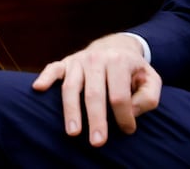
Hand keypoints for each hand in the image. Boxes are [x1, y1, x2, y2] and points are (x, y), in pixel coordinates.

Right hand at [32, 33, 160, 146]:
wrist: (115, 46)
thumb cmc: (133, 71)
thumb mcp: (151, 80)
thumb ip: (148, 97)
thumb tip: (130, 112)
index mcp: (119, 61)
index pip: (119, 95)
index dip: (124, 116)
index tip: (128, 130)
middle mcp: (97, 59)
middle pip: (95, 94)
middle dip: (96, 119)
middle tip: (98, 142)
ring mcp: (78, 60)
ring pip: (71, 87)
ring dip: (71, 110)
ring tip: (73, 132)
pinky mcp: (65, 62)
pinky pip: (53, 68)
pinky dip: (45, 78)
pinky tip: (38, 88)